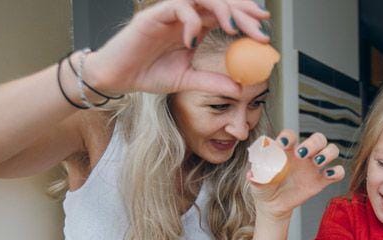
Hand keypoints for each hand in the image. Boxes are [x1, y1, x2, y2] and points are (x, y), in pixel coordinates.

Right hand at [84, 0, 269, 96]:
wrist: (117, 77)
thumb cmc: (148, 74)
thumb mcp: (188, 81)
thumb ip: (213, 82)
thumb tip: (240, 89)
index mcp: (195, 27)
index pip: (226, 14)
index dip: (246, 16)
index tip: (265, 27)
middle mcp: (185, 16)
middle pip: (220, 2)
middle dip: (242, 11)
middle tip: (259, 25)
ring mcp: (170, 13)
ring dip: (222, 9)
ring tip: (233, 28)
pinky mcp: (153, 15)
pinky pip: (177, 8)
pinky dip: (190, 22)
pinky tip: (193, 41)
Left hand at [249, 130, 345, 220]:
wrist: (273, 205)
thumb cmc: (264, 187)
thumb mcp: (257, 183)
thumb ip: (255, 177)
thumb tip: (252, 175)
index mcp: (287, 150)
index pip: (291, 135)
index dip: (288, 137)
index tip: (282, 145)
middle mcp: (303, 154)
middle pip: (317, 138)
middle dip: (313, 143)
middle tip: (301, 154)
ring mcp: (314, 167)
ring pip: (331, 150)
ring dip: (327, 153)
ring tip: (317, 163)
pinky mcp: (321, 180)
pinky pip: (337, 172)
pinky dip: (337, 171)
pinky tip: (328, 175)